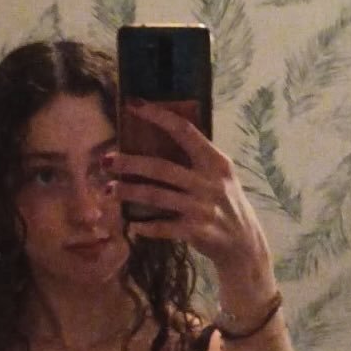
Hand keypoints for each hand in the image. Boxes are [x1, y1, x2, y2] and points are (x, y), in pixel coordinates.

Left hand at [109, 101, 271, 283]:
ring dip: (129, 193)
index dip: (158, 117)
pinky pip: (163, 227)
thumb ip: (197, 160)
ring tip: (108, 190)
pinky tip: (132, 226)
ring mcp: (202, 208)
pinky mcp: (196, 231)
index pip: (185, 131)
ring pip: (157, 196)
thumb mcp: (221, 176)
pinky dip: (145, 227)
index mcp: (216, 162)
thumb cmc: (226, 204)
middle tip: (105, 160)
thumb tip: (158, 140)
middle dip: (130, 163)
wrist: (244, 244)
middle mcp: (209, 183)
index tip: (134, 106)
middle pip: (161, 168)